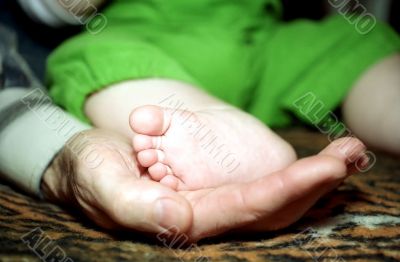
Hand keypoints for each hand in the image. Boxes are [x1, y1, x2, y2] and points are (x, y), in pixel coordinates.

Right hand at [42, 129, 366, 241]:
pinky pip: (257, 186)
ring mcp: (209, 204)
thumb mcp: (100, 182)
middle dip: (312, 184)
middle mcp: (202, 218)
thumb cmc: (89, 172)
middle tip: (351, 155)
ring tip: (346, 155)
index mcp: (178, 220)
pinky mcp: (210, 189)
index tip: (324, 169)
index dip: (285, 190)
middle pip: (269, 208)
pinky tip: (313, 164)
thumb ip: (133, 204)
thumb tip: (175, 216)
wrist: (85, 163)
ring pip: (269, 199)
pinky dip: (288, 174)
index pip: (242, 210)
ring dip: (309, 179)